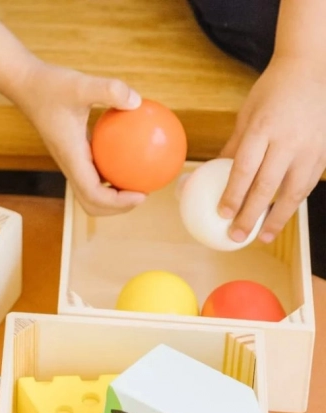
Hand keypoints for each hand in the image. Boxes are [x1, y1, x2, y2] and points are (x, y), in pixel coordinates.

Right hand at [15, 61, 146, 215]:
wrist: (27, 86)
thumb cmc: (50, 85)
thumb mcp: (80, 84)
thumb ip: (109, 90)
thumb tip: (137, 102)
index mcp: (71, 158)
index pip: (93, 194)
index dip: (117, 203)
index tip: (141, 195)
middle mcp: (70, 166)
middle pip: (92, 204)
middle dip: (117, 208)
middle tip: (142, 195)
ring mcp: (71, 162)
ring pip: (91, 193)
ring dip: (113, 196)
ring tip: (138, 183)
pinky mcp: (74, 154)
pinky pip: (94, 173)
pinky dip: (111, 175)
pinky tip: (130, 157)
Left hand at [218, 56, 325, 242]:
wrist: (313, 68)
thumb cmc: (272, 92)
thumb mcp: (246, 115)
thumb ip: (232, 147)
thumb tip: (207, 173)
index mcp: (263, 127)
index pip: (245, 168)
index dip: (233, 194)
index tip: (222, 214)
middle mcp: (288, 139)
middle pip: (267, 185)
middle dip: (250, 214)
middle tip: (236, 235)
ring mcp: (310, 147)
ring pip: (292, 191)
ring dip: (276, 218)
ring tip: (261, 236)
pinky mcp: (324, 152)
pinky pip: (308, 184)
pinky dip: (293, 203)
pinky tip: (280, 217)